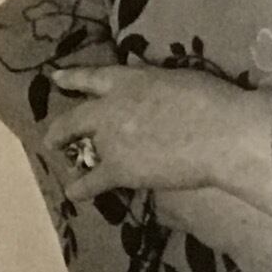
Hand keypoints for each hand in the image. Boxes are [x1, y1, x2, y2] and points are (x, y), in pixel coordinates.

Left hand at [43, 64, 271, 206]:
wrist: (220, 134)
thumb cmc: (210, 100)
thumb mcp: (174, 77)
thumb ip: (151, 82)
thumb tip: (143, 79)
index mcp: (127, 80)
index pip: (92, 77)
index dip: (73, 78)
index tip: (56, 78)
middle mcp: (109, 108)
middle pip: (75, 119)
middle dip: (60, 129)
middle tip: (51, 138)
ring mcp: (110, 140)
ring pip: (81, 151)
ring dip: (73, 160)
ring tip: (67, 167)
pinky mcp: (118, 169)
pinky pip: (92, 181)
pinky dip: (81, 189)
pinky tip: (72, 194)